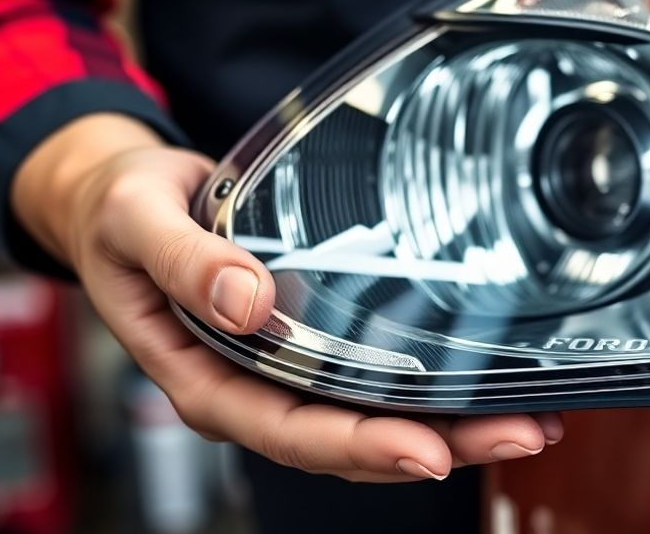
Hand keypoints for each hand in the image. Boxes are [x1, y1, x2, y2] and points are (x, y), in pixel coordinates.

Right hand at [13, 115, 561, 481]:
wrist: (119, 198)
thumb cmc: (121, 214)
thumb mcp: (138, 222)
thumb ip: (186, 260)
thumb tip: (248, 301)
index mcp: (205, 379)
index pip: (289, 430)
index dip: (359, 446)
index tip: (426, 451)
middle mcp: (253, 387)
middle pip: (350, 438)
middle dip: (439, 443)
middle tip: (520, 435)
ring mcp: (285, 369)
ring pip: (373, 414)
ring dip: (453, 423)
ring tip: (530, 422)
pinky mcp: (311, 339)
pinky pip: (374, 373)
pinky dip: (432, 382)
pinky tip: (488, 380)